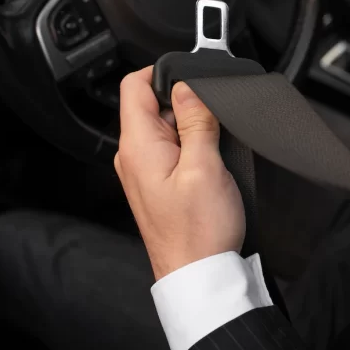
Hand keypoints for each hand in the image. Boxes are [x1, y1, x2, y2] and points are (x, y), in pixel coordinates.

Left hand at [115, 66, 244, 279]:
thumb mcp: (205, 168)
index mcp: (138, 146)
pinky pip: (174, 151)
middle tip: (214, 124)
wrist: (199, 275)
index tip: (194, 80)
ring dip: (193, 129)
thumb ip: (196, 121)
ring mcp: (145, 171)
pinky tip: (211, 165)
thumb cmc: (198, 233)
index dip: (164, 73)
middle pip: (154, 105)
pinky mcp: (159, 185)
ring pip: (168, 128)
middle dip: (187, 104)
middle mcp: (134, 156)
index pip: (135, 85)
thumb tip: (188, 87)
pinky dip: (193, 149)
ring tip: (214, 150)